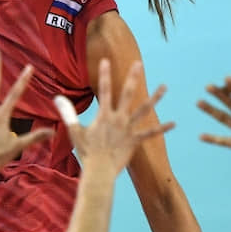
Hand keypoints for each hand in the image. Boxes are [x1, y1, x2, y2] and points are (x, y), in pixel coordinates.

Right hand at [54, 58, 172, 176]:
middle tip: (138, 63)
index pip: (103, 90)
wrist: (99, 171)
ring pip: (144, 110)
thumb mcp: (75, 131)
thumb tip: (56, 98)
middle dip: (133, 77)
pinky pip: (150, 133)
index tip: (106, 60)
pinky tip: (174, 123)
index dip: (104, 74)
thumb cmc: (86, 152)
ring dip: (155, 98)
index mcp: (103, 115)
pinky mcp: (135, 140)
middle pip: (127, 93)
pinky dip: (162, 128)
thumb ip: (68, 113)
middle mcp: (118, 118)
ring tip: (164, 87)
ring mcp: (128, 129)